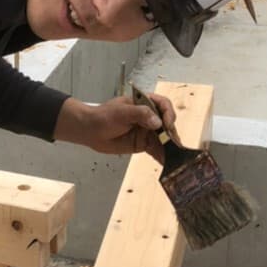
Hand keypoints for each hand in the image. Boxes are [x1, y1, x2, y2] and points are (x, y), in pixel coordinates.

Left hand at [55, 93, 177, 161]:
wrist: (90, 131)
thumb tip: (158, 122)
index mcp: (145, 103)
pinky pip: (156, 150)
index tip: (166, 123)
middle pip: (167, 123)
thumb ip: (140, 114)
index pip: (163, 105)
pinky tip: (167, 162)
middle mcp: (150, 117)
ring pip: (164, 138)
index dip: (168, 113)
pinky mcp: (144, 144)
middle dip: (172, 133)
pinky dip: (162, 156)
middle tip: (174, 143)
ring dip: (170, 147)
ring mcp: (148, 131)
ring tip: (176, 156)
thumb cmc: (104, 116)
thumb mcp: (122, 112)